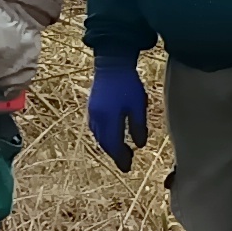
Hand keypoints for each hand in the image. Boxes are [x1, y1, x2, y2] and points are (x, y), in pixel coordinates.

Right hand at [86, 53, 150, 168]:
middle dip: (115, 154)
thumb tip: (139, 145)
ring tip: (120, 150)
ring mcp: (92, 112)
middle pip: (105, 143)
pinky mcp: (92, 107)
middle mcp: (97, 119)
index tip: (127, 167)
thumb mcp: (137, 106)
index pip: (114, 145)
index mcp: (108, 119)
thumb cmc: (127, 83)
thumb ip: (138, 126)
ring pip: (99, 136)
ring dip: (109, 146)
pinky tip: (111, 135)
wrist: (112, 63)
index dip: (121, 158)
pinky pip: (96, 128)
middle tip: (126, 162)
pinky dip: (104, 136)